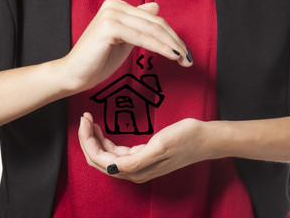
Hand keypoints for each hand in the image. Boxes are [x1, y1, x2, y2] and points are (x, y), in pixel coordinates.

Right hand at [59, 0, 191, 93]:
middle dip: (175, 41)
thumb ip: (140, 26)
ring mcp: (111, 15)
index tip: (183, 52)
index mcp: (118, 8)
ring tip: (184, 59)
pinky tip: (171, 56)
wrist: (74, 75)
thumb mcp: (124, 42)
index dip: (172, 36)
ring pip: (151, 29)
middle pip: (155, 23)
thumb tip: (156, 8)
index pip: (153, 20)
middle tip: (188, 58)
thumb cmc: (97, 62)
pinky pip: (142, 38)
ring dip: (171, 45)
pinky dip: (159, 47)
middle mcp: (115, 6)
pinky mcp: (109, 27)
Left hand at [78, 112, 218, 182]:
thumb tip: (110, 168)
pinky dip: (106, 141)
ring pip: (106, 155)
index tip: (84, 120)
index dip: (87, 141)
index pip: (100, 159)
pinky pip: (116, 152)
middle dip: (87, 140)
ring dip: (95, 139)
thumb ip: (134, 161)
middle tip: (84, 118)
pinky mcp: (142, 156)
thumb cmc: (185, 139)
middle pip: (99, 159)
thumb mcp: (160, 147)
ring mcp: (137, 164)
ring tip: (89, 121)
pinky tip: (102, 131)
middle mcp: (133, 171)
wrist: (205, 138)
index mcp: (135, 170)